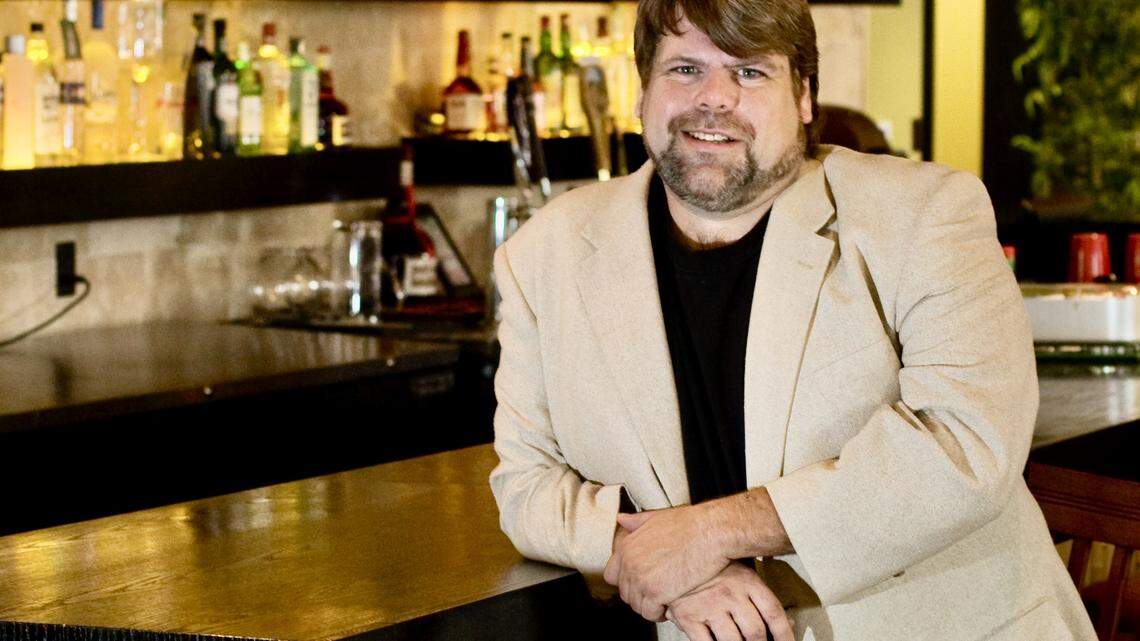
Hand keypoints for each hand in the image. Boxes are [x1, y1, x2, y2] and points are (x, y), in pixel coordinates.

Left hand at [603, 506, 729, 620]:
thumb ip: (636, 522)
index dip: (627, 581)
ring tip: (664, 601)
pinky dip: (660, 613)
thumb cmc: (689, 524)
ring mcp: (642, 579)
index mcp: (627, 546)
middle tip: (656, 594)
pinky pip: (650, 613)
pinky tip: (670, 605)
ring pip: (637, 605)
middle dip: (641, 595)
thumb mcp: (655, 517)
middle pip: (625, 593)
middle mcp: (630, 563)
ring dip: (651, 606)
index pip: (612, 575)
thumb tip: (622, 519)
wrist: (710, 532)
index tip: (640, 583)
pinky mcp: (657, 592)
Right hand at [666, 563, 792, 640]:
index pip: (774, 613)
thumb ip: (762, 597)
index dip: (785, 635)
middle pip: (755, 632)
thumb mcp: (742, 572)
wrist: (674, 554)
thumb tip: (791, 620)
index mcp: (747, 580)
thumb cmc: (713, 567)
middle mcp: (730, 593)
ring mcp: (709, 606)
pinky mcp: (688, 617)